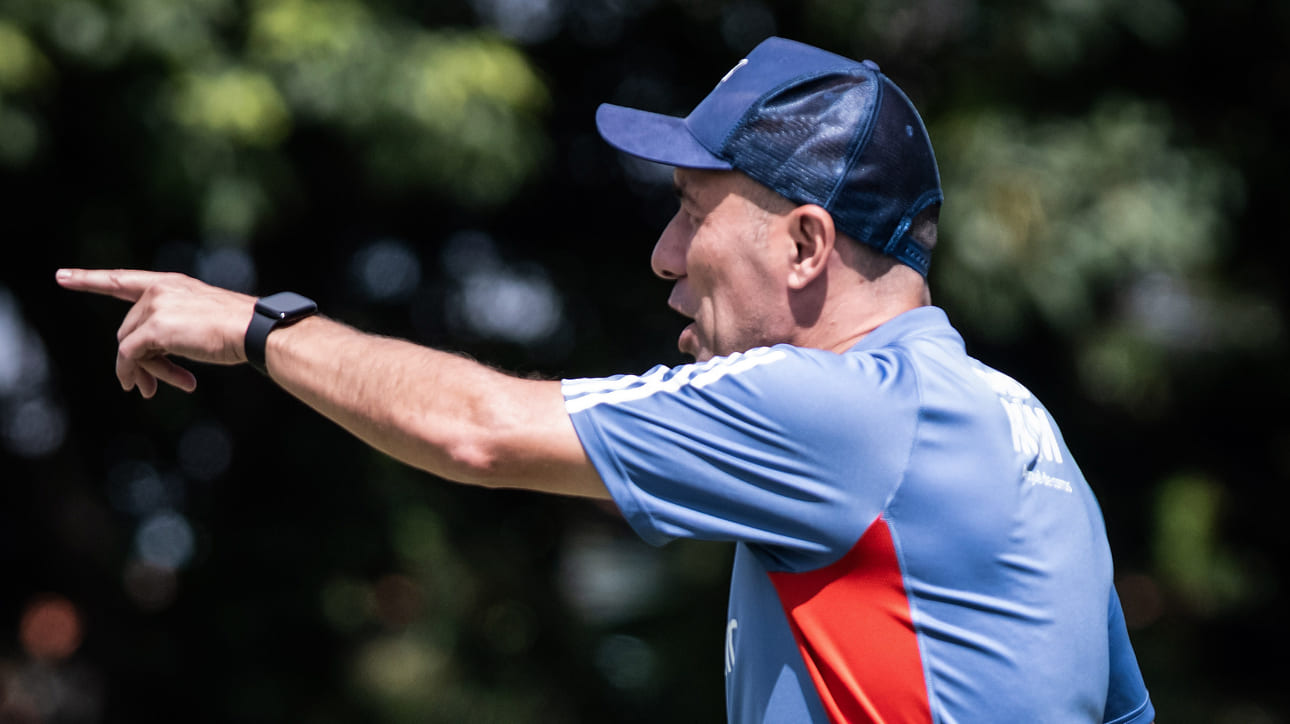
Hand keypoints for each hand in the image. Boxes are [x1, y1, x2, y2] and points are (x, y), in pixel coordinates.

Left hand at [56, 269, 256, 397]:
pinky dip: (134, 373)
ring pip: (128, 344)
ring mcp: (155, 307)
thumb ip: (172, 327)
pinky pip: (129, 356)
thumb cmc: (239, 330)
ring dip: (141, 371)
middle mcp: (159, 289)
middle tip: (150, 387)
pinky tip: (150, 388)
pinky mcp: (155, 328)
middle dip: (138, 360)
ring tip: (154, 390)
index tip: (61, 277)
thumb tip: (147, 358)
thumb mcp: (201, 320)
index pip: (123, 279)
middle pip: (128, 328)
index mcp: (172, 283)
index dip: (90, 279)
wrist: (254, 330)